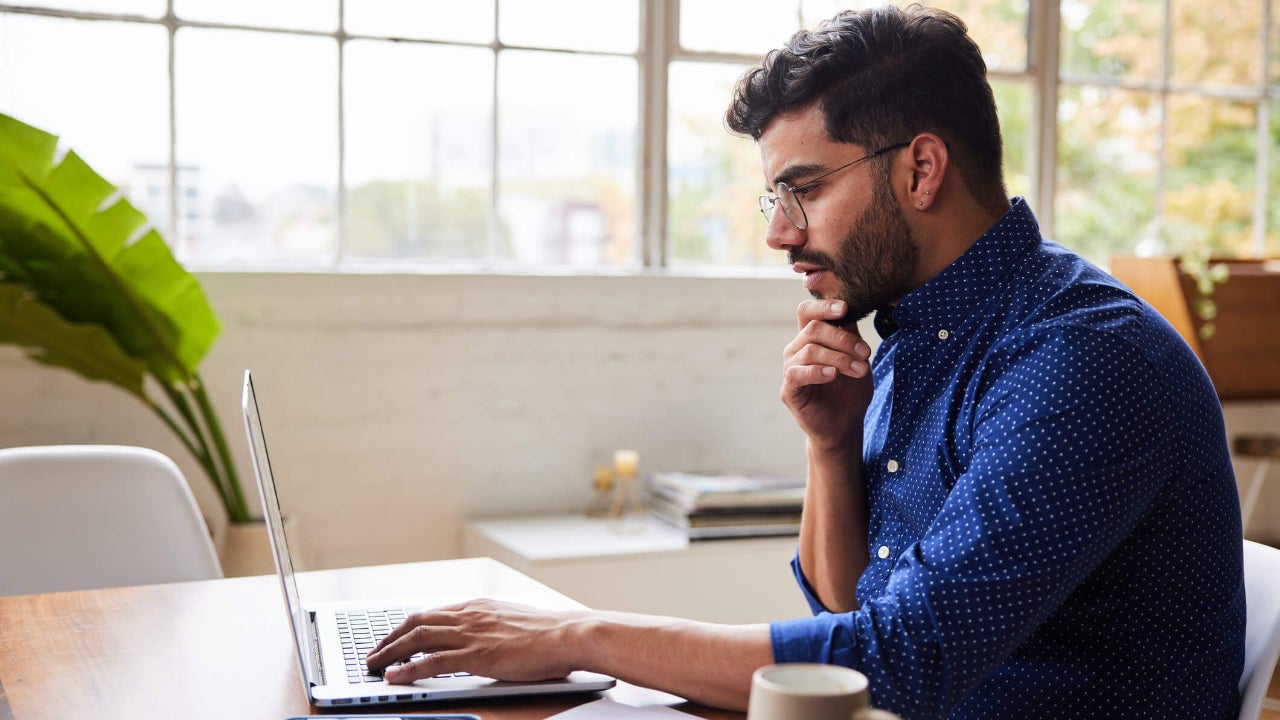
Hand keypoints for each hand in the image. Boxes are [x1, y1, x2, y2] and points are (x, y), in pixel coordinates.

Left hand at [365, 598, 579, 682]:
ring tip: (374, 665)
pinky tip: (394, 676)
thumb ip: (493, 626)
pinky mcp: (476, 654)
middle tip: (374, 651)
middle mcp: (470, 614)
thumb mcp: (514, 621)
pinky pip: (432, 661)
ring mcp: (472, 633)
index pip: (433, 612)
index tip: (395, 636)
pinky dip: (408, 668)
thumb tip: (485, 638)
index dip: (408, 626)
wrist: (568, 635)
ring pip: (417, 637)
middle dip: (390, 637)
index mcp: (479, 606)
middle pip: (417, 621)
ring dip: (390, 651)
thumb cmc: (550, 634)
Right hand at [781, 300, 872, 452]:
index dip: (823, 305)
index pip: (807, 312)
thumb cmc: (850, 390)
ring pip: (809, 350)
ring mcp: (791, 369)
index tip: (845, 308)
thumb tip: (853, 306)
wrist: (845, 425)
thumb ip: (850, 335)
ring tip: (860, 370)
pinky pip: (797, 374)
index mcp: (810, 338)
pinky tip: (832, 374)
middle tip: (865, 352)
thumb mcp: (856, 358)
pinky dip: (816, 371)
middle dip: (842, 339)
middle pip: (812, 329)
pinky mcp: (789, 390)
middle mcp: (796, 350)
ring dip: (839, 358)